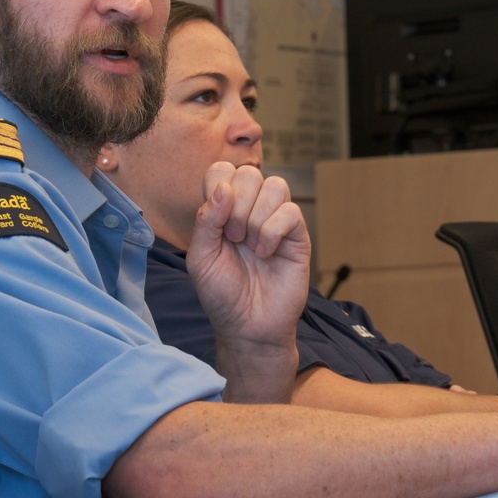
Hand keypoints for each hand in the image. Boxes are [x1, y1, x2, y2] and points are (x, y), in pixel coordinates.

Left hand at [186, 163, 310, 400]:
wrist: (248, 327)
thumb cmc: (222, 294)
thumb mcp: (201, 258)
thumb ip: (206, 221)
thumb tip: (223, 189)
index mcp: (224, 210)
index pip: (223, 170)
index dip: (219, 185)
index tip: (216, 219)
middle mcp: (251, 210)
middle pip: (250, 174)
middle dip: (238, 205)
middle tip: (233, 237)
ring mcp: (276, 221)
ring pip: (276, 186)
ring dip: (257, 217)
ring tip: (250, 245)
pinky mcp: (297, 236)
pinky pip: (291, 212)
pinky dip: (273, 231)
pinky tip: (265, 253)